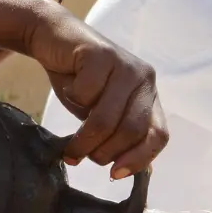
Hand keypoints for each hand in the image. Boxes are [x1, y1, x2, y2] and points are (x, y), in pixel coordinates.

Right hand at [27, 5, 168, 176]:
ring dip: (83, 139)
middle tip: (82, 157)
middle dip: (103, 152)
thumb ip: (117, 134)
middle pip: (131, 131)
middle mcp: (144, 79)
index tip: (115, 174)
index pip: (159, 135)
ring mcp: (125, 65)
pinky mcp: (101, 54)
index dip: (140, 159)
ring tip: (70, 147)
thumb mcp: (101, 112)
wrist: (52, 38)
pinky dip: (71, 99)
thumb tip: (128, 172)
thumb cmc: (78, 81)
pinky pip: (85, 95)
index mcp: (149, 96)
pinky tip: (69, 89)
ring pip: (106, 118)